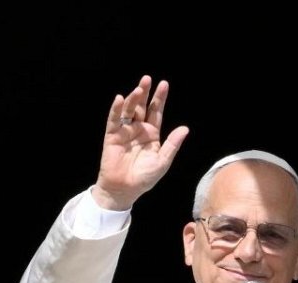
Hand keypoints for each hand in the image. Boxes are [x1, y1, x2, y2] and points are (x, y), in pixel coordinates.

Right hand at [91, 75, 189, 210]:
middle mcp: (138, 129)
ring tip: (138, 89)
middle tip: (148, 79)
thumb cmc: (144, 178)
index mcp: (151, 134)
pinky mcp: (112, 135)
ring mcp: (125, 131)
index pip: (156, 112)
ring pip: (129, 111)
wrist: (124, 189)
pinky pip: (114, 120)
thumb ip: (172, 144)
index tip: (164, 84)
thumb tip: (185, 128)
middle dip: (145, 93)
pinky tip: (120, 99)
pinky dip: (116, 109)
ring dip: (133, 99)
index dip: (159, 99)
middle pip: (142, 107)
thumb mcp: (162, 161)